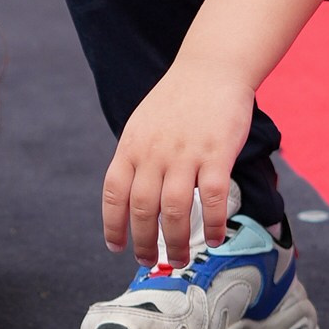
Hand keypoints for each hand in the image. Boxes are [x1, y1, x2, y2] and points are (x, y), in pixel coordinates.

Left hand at [100, 70, 250, 267]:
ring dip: (176, 242)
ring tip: (180, 259)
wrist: (211, 68)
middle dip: (144, 243)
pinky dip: (212, 224)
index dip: (112, 225)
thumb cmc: (178, 99)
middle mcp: (154, 152)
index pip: (114, 193)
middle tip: (150, 261)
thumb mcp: (143, 124)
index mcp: (131, 145)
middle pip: (142, 209)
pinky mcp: (216, 154)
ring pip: (175, 211)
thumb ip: (136, 157)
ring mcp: (185, 154)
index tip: (116, 247)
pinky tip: (214, 238)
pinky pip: (212, 200)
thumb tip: (130, 197)